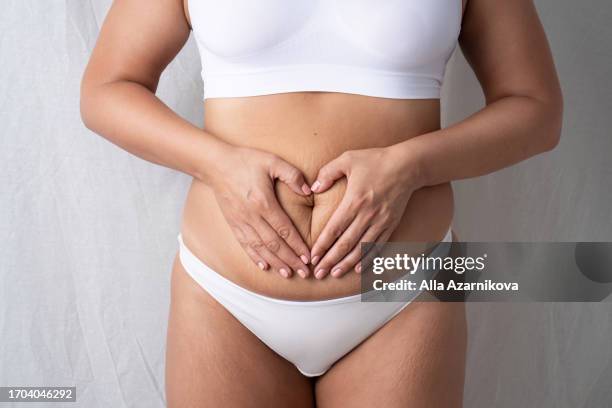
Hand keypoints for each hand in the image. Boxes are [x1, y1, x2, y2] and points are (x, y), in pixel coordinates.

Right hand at [208, 145, 311, 277]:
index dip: (297, 245)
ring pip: (260, 248)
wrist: (215, 164)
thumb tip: (309, 190)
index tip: (308, 257)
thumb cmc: (246, 160)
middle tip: (304, 272)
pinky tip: (264, 266)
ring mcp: (241, 222)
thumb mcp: (272, 161)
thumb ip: (292, 175)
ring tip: (288, 274)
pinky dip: (255, 257)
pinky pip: (245, 244)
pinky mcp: (233, 224)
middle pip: (274, 244)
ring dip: (275, 263)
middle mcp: (252, 216)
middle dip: (290, 260)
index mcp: (263, 202)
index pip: (284, 230)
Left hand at [309, 146, 421, 278]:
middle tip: (318, 273)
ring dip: (347, 263)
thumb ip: (328, 172)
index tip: (313, 257)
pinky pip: (378, 246)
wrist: (408, 165)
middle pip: (345, 243)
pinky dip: (368, 259)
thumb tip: (313, 188)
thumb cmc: (376, 160)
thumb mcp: (348, 159)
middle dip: (330, 260)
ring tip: (334, 274)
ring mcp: (381, 222)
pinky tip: (359, 268)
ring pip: (361, 248)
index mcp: (354, 201)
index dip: (322, 245)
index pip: (334, 229)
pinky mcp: (391, 224)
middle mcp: (367, 215)